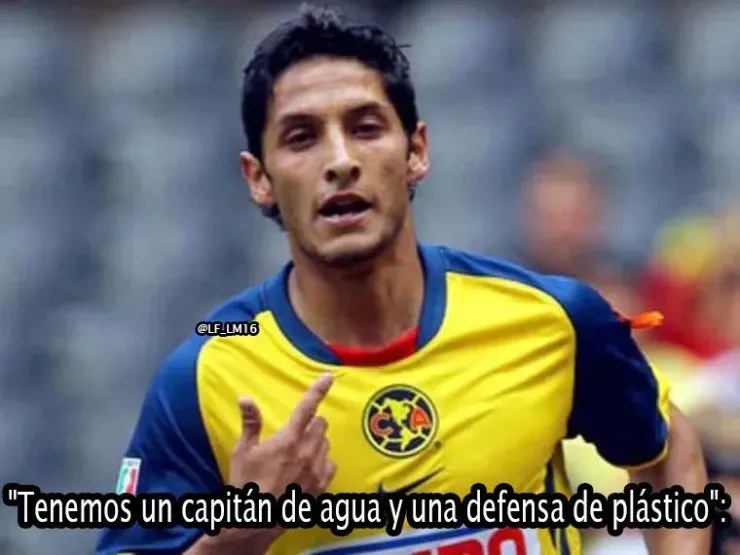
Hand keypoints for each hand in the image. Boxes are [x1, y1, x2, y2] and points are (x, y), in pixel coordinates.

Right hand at [231, 372, 336, 495]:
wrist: (254, 521)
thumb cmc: (246, 483)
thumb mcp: (243, 451)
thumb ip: (250, 423)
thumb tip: (245, 398)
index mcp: (288, 440)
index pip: (307, 408)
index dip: (319, 389)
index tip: (330, 376)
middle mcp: (307, 452)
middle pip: (321, 425)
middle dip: (312, 423)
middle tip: (296, 431)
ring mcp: (316, 470)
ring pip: (326, 444)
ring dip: (316, 441)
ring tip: (299, 451)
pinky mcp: (321, 486)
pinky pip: (330, 464)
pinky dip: (323, 460)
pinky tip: (310, 466)